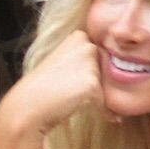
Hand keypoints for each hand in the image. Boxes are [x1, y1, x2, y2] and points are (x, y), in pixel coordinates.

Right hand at [0, 30, 116, 136]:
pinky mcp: (92, 83)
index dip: (90, 74)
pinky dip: (101, 111)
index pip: (102, 58)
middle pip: (107, 72)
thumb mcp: (64, 63)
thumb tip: (121, 71)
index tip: (69, 80)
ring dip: (96, 97)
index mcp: (78, 37)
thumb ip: (86, 61)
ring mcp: (90, 63)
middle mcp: (86, 45)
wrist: (28, 105)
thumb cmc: (44, 87)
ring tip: (69, 97)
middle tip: (68, 90)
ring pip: (106, 87)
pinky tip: (79, 107)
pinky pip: (105, 102)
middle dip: (95, 85)